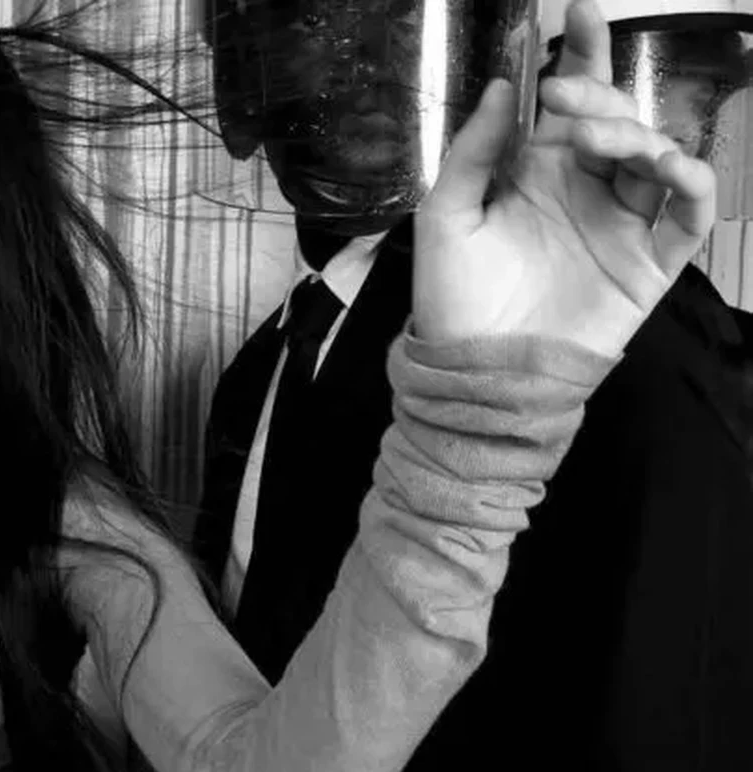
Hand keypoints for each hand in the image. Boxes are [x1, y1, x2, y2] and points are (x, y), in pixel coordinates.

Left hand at [413, 0, 715, 355]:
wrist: (472, 371)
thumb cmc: (452, 298)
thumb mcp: (444, 217)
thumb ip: (472, 153)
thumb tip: (504, 87)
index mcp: (539, 174)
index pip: (572, 104)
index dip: (583, 55)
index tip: (577, 11)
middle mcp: (586, 190)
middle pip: (617, 121)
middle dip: (598, 95)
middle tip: (565, 95)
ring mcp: (622, 225)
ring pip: (656, 157)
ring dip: (634, 134)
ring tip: (594, 139)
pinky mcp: (649, 265)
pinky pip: (689, 214)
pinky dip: (690, 182)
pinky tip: (667, 166)